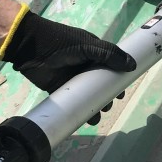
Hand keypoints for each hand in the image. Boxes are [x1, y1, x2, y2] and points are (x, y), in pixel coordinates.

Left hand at [1, 6, 135, 124]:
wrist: (30, 47)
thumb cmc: (61, 42)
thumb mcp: (88, 45)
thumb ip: (109, 54)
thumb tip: (132, 66)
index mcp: (93, 53)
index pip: (110, 68)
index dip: (117, 80)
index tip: (121, 92)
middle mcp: (84, 67)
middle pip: (100, 85)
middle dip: (106, 97)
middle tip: (108, 105)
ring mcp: (72, 78)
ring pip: (88, 95)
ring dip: (95, 106)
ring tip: (97, 114)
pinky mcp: (59, 88)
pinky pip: (73, 102)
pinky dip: (80, 111)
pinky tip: (86, 119)